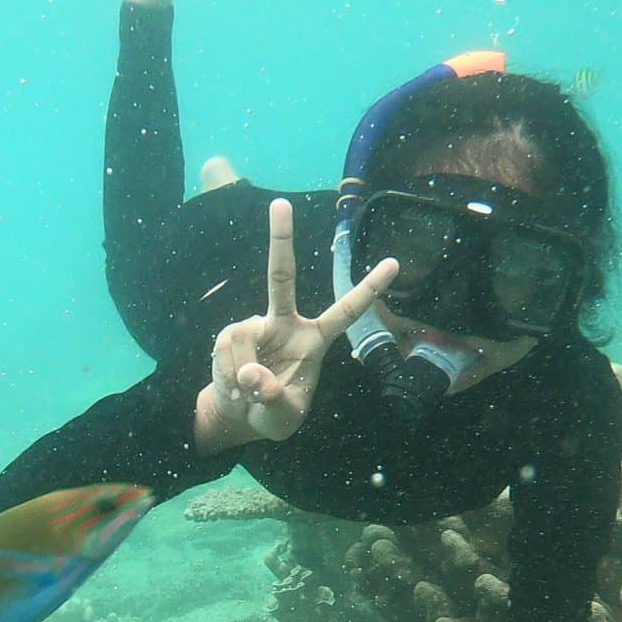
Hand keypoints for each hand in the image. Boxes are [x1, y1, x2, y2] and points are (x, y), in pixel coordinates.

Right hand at [196, 198, 394, 449]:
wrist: (239, 417)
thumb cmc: (274, 414)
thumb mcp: (283, 417)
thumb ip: (273, 397)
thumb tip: (251, 372)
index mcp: (315, 340)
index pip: (347, 312)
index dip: (369, 289)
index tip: (394, 263)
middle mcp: (286, 324)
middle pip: (282, 277)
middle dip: (280, 240)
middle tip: (280, 204)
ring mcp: (256, 326)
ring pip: (243, 336)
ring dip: (241, 373)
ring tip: (247, 393)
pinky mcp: (230, 335)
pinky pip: (226, 349)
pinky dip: (228, 374)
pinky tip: (234, 387)